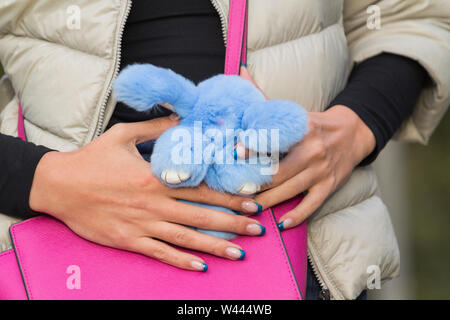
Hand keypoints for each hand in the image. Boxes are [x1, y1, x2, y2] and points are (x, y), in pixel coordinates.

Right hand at [29, 116, 264, 271]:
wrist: (57, 185)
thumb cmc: (92, 159)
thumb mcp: (124, 134)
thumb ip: (157, 128)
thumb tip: (183, 118)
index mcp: (155, 178)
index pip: (201, 188)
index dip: (229, 196)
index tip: (252, 201)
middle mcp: (153, 204)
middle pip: (201, 215)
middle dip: (232, 223)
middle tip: (257, 229)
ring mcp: (141, 224)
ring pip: (185, 238)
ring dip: (214, 246)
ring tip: (239, 253)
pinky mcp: (128, 240)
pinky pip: (159, 252)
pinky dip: (181, 261)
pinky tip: (200, 267)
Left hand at [239, 66, 375, 229]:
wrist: (353, 132)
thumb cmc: (312, 123)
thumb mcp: (291, 110)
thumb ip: (263, 97)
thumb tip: (239, 72)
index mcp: (301, 129)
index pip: (273, 139)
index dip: (252, 148)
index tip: (234, 154)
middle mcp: (312, 150)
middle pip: (277, 172)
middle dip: (255, 184)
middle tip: (234, 192)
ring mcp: (322, 170)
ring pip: (290, 190)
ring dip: (268, 202)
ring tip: (249, 209)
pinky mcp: (330, 185)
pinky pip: (312, 205)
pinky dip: (298, 216)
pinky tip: (283, 224)